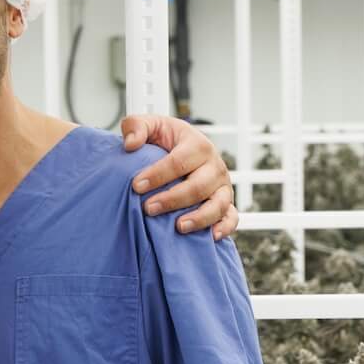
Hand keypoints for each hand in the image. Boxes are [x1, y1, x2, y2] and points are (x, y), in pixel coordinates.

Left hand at [119, 115, 239, 239]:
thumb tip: (131, 143)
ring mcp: (222, 186)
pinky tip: (211, 237)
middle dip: (173, 199)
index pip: (180, 161)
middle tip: (148, 208)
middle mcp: (214, 166)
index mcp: (197, 144)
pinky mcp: (226, 203)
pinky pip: (232, 218)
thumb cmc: (167, 140)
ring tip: (178, 227)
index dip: (158, 174)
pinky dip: (224, 227)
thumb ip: (136, 126)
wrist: (183, 151)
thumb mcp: (151, 126)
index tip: (137, 186)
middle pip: (198, 186)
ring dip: (199, 218)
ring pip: (218, 204)